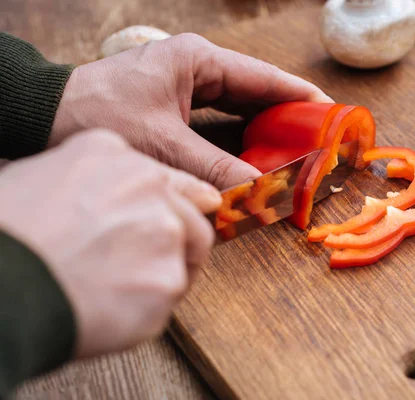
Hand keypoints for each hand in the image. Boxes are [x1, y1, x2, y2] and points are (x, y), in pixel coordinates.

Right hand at [0, 129, 220, 357]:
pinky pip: (173, 292)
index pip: (164, 177)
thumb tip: (90, 199)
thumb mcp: (31, 179)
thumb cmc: (5, 234)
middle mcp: (147, 184)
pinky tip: (118, 308)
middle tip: (142, 264)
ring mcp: (164, 230)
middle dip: (174, 239)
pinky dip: (151, 304)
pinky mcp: (169, 278)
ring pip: (190, 251)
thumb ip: (82, 181)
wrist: (0, 282)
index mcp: (109, 153)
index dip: (167, 205)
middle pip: (188, 213)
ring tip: (128, 289)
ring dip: (168, 268)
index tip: (170, 221)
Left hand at [50, 33, 332, 188]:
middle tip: (316, 146)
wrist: (43, 118)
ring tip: (293, 157)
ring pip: (240, 110)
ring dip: (264, 134)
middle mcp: (196, 69)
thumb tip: (259, 191)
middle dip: (287, 120)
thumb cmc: (96, 115)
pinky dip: (238, 142)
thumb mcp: (162, 145)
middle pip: (257, 94)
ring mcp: (186, 88)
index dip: (300, 98)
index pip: (264, 78)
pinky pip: (220, 124)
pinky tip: (253, 161)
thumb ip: (215, 168)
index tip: (332, 115)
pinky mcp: (176, 108)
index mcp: (198, 60)